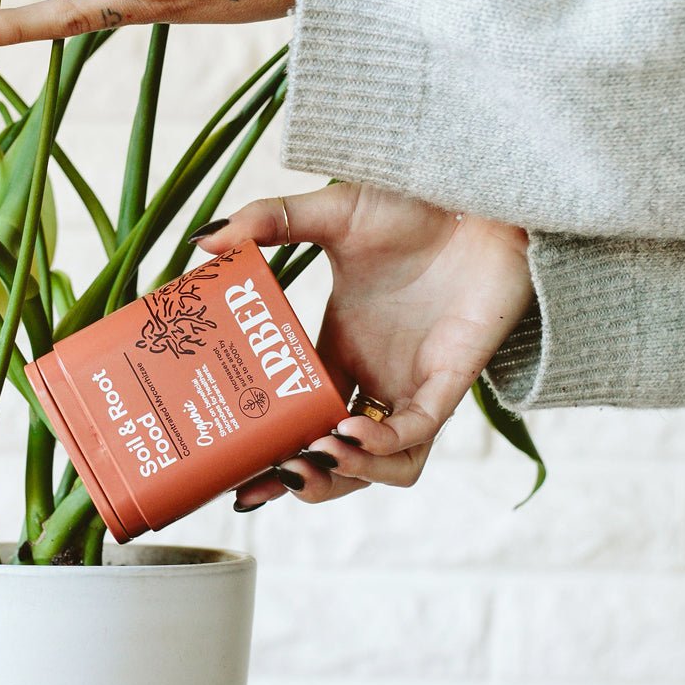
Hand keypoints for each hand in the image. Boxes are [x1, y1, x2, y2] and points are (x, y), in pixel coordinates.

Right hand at [191, 184, 533, 508]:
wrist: (479, 195)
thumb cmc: (413, 206)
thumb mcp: (330, 214)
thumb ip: (267, 223)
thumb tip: (204, 244)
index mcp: (338, 351)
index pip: (298, 419)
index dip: (267, 451)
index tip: (228, 467)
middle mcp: (373, 377)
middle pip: (335, 458)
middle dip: (297, 482)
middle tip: (254, 488)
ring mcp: (411, 384)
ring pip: (381, 465)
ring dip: (342, 477)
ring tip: (306, 461)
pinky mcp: (448, 381)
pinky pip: (415, 435)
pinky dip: (379, 446)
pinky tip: (343, 434)